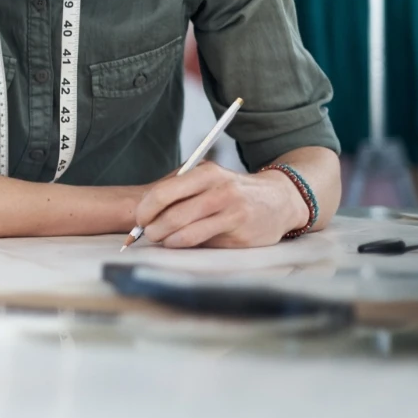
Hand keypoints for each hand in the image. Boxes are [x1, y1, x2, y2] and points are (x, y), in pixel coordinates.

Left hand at [134, 163, 308, 248]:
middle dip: (152, 227)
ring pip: (185, 231)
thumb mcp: (210, 179)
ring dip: (165, 239)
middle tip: (146, 233)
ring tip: (160, 239)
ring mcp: (231, 213)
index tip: (138, 218)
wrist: (279, 200)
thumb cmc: (233, 191)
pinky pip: (203, 243)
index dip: (145, 208)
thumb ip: (181, 190)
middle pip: (172, 213)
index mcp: (207, 173)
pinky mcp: (240, 234)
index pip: (165, 191)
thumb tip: (145, 212)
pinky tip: (178, 243)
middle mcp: (220, 190)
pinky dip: (184, 245)